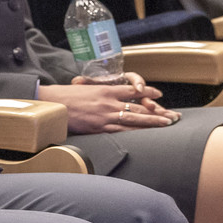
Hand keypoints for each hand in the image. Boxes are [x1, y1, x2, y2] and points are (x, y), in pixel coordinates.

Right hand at [40, 77, 177, 133]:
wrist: (49, 103)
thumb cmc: (62, 96)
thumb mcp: (83, 88)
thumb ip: (97, 92)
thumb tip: (106, 95)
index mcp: (105, 90)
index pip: (132, 90)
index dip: (147, 92)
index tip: (159, 95)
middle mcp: (108, 102)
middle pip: (139, 105)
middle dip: (158, 111)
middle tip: (173, 115)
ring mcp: (105, 115)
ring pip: (135, 118)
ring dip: (153, 121)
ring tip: (167, 123)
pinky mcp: (99, 127)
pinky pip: (122, 129)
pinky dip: (136, 131)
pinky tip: (147, 133)